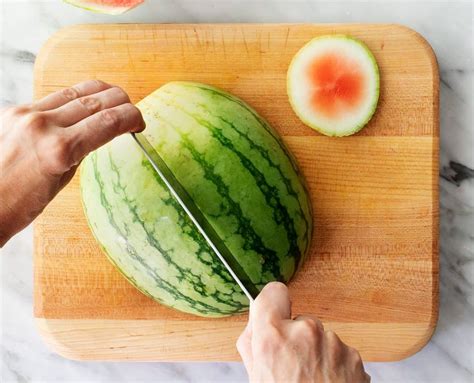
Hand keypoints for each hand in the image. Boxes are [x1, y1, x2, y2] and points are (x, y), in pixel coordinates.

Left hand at [0, 80, 144, 245]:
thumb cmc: (17, 206)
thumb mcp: (61, 181)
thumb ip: (80, 151)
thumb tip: (96, 133)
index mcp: (59, 150)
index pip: (108, 121)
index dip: (131, 117)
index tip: (139, 123)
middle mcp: (42, 124)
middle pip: (96, 99)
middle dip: (121, 101)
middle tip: (131, 110)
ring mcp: (25, 114)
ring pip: (75, 91)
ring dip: (100, 94)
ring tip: (113, 101)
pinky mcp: (14, 111)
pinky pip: (53, 97)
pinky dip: (75, 99)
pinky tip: (84, 106)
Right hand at [237, 282, 369, 382]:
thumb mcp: (256, 377)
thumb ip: (253, 344)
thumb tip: (257, 324)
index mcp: (273, 337)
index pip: (273, 292)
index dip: (273, 303)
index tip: (274, 312)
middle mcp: (305, 332)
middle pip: (299, 319)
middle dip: (296, 338)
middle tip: (293, 367)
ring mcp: (333, 343)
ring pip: (320, 337)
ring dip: (317, 352)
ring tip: (312, 381)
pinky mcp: (354, 355)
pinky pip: (339, 351)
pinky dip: (334, 364)